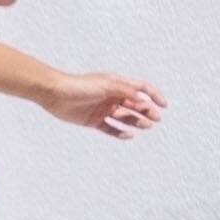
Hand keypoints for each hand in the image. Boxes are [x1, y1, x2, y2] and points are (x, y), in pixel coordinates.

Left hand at [41, 71, 166, 138]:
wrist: (55, 93)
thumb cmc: (79, 85)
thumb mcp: (105, 85)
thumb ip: (124, 90)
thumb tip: (142, 96)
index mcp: (116, 84)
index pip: (140, 88)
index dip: (153, 95)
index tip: (163, 105)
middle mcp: (112, 96)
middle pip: (135, 105)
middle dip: (147, 111)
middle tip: (155, 119)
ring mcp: (103, 109)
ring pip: (125, 117)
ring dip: (137, 122)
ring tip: (146, 126)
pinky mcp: (94, 121)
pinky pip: (111, 128)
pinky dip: (120, 132)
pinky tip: (129, 135)